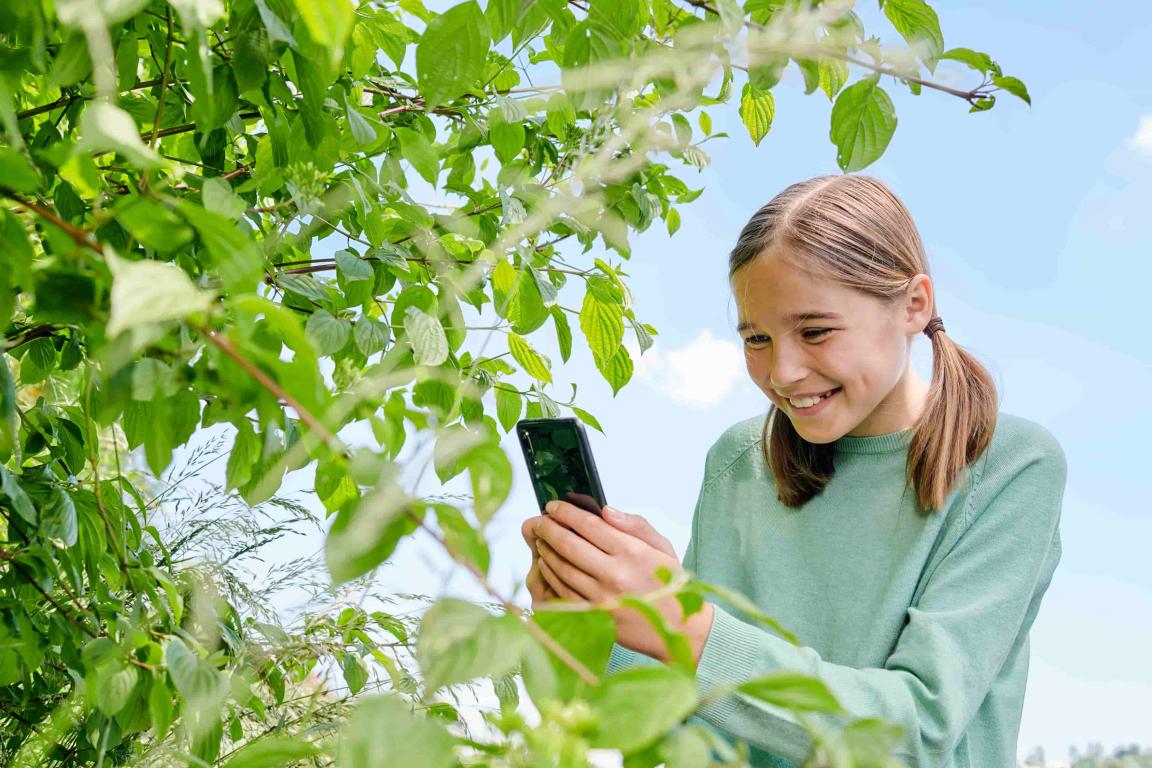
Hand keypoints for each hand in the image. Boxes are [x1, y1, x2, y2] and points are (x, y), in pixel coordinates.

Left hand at [520, 500, 713, 664]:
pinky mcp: (594, 616)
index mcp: (632, 552)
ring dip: (545, 550)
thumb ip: (636, 525)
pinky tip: (547, 563)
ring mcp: (601, 597)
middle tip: (539, 520)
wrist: (679, 630)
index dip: (566, 512)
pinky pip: (562, 591)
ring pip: (561, 567)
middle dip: (548, 528)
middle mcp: (614, 574)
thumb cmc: (669, 585)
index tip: (553, 506)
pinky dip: (550, 574)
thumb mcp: (662, 548)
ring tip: (540, 538)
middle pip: (568, 544)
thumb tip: (606, 511)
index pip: (589, 525)